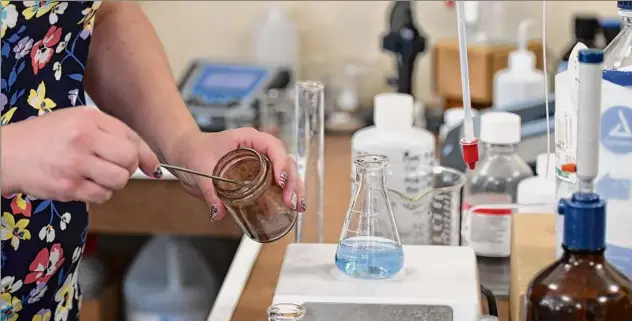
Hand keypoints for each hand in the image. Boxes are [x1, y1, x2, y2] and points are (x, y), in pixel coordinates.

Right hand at [1, 107, 160, 202]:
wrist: (7, 153)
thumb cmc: (45, 137)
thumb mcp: (78, 121)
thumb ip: (113, 134)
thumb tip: (148, 161)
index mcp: (88, 118)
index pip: (132, 138)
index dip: (146, 155)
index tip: (153, 166)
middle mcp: (83, 138)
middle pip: (129, 160)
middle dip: (128, 168)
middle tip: (114, 167)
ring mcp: (75, 164)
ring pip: (119, 181)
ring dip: (114, 183)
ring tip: (97, 175)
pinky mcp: (68, 187)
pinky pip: (102, 196)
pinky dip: (99, 194)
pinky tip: (85, 184)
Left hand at [166, 128, 304, 220]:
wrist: (184, 154)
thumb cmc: (193, 150)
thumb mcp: (200, 169)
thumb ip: (210, 190)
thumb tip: (218, 212)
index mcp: (248, 139)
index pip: (273, 147)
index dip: (281, 163)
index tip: (280, 180)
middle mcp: (258, 150)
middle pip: (285, 162)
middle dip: (292, 182)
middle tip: (291, 201)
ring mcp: (259, 164)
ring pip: (284, 174)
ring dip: (293, 190)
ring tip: (297, 207)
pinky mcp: (255, 178)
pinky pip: (273, 186)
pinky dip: (282, 197)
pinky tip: (288, 210)